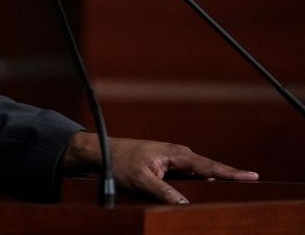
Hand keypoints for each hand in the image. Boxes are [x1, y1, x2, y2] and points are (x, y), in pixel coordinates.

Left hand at [63, 131, 258, 202]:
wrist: (102, 151)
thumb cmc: (119, 162)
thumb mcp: (141, 180)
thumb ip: (163, 191)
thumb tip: (186, 204)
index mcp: (175, 154)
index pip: (208, 165)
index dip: (231, 172)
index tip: (252, 175)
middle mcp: (178, 155)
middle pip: (209, 169)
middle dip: (229, 176)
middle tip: (252, 182)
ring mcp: (174, 161)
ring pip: (200, 174)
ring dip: (216, 180)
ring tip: (239, 186)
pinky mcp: (169, 168)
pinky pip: (191, 177)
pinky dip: (202, 182)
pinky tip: (212, 190)